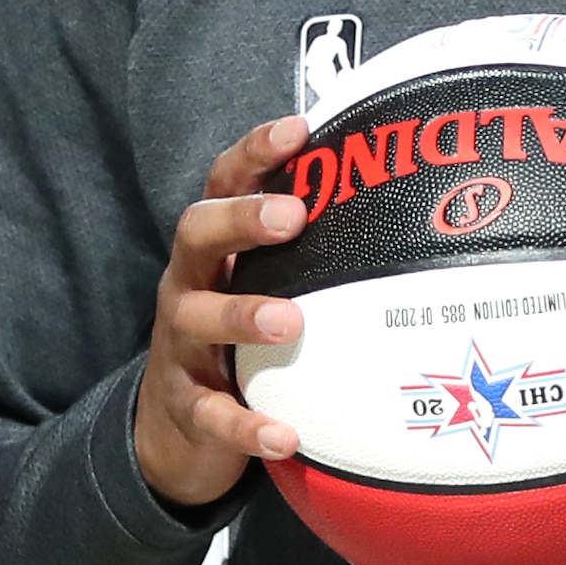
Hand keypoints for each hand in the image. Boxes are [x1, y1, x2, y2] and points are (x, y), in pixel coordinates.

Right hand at [134, 115, 317, 511]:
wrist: (171, 427)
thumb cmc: (236, 339)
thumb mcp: (256, 286)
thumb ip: (304, 253)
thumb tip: (393, 205)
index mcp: (212, 250)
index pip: (224, 184)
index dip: (255, 153)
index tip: (298, 128)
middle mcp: (187, 285)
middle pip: (197, 234)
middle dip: (241, 219)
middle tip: (291, 216)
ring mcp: (181, 346)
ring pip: (198, 319)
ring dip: (242, 315)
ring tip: (290, 320)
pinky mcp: (186, 407)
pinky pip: (212, 416)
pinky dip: (246, 426)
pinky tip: (284, 436)